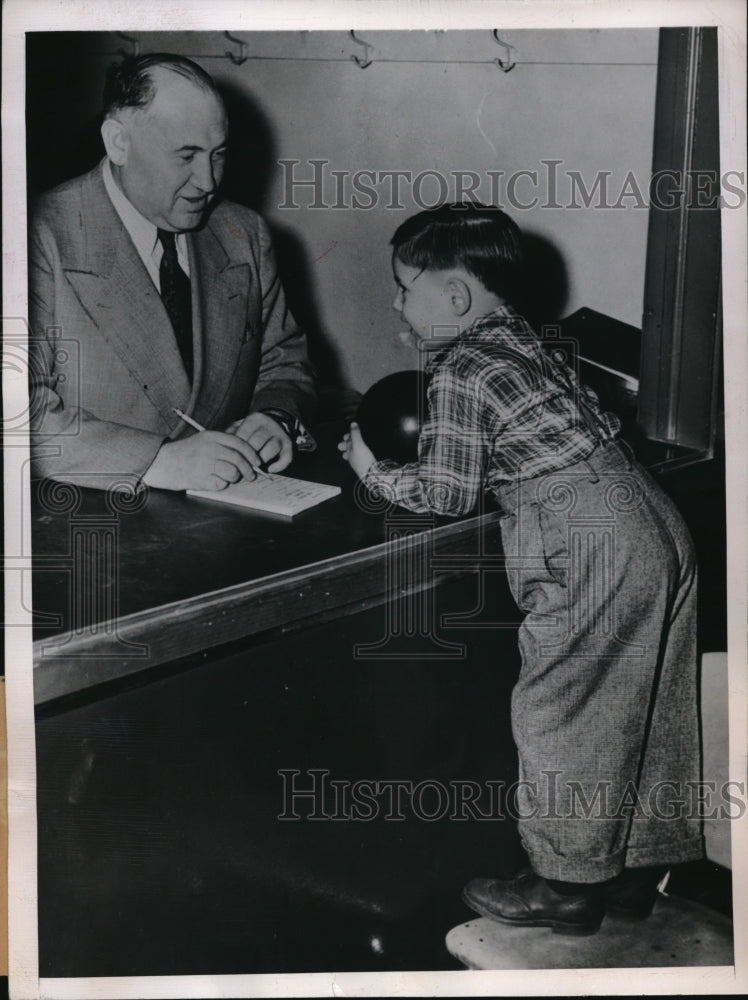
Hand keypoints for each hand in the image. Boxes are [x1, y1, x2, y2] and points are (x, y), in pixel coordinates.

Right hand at [142, 431, 263, 490]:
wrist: (165, 463)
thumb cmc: (189, 453)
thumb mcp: (205, 440)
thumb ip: (225, 445)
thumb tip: (249, 457)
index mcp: (212, 436)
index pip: (239, 443)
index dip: (251, 454)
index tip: (257, 462)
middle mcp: (209, 448)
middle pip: (238, 459)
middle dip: (249, 470)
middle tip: (251, 476)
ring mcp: (205, 463)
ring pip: (232, 473)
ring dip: (235, 478)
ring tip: (227, 477)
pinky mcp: (201, 478)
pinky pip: (221, 484)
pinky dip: (222, 484)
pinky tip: (213, 480)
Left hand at [225, 411, 292, 472]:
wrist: (274, 424)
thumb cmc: (252, 430)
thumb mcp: (241, 426)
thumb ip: (232, 434)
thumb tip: (225, 449)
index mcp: (255, 419)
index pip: (244, 434)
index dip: (238, 448)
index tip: (233, 458)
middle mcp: (269, 425)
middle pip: (257, 441)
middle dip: (248, 456)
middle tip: (242, 466)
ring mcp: (280, 435)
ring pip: (271, 449)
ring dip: (262, 461)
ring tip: (254, 468)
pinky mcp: (289, 445)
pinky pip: (286, 458)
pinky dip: (278, 466)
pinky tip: (270, 470)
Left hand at [338, 422, 375, 478]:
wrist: (372, 474)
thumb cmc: (362, 459)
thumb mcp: (358, 444)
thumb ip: (355, 434)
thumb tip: (353, 424)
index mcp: (348, 452)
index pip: (344, 444)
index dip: (347, 437)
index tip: (351, 432)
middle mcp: (351, 458)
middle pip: (346, 451)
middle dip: (348, 445)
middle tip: (353, 439)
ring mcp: (357, 463)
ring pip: (353, 455)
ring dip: (355, 450)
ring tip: (359, 445)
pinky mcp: (365, 467)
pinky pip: (360, 459)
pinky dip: (361, 455)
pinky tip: (366, 454)